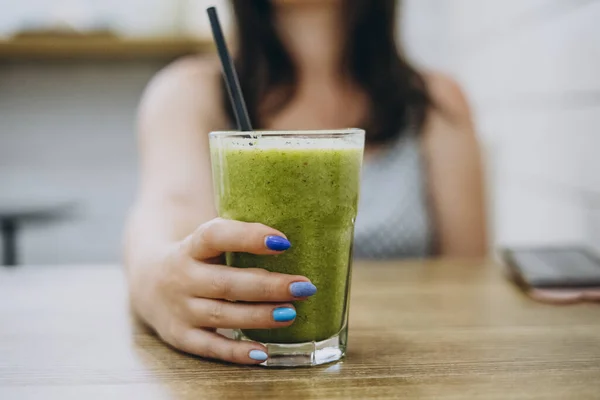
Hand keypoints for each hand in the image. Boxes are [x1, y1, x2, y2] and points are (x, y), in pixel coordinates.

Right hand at [128, 218, 316, 364]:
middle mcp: (182, 277)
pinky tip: (263, 352)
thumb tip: (295, 234)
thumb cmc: (197, 257)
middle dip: (268, 286)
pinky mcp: (180, 336)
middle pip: (226, 283)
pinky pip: (210, 347)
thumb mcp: (208, 240)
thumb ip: (241, 236)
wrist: (148, 281)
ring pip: (221, 315)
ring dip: (259, 316)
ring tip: (291, 313)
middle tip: (303, 286)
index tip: (283, 241)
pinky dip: (236, 353)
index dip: (248, 237)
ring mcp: (179, 309)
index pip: (215, 236)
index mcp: (190, 246)